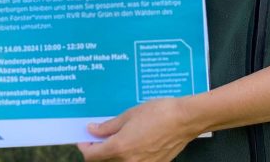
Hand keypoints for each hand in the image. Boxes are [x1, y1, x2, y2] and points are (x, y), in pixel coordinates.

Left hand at [77, 98, 199, 161]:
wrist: (185, 120)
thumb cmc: (158, 113)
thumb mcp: (129, 115)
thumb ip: (108, 126)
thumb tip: (93, 131)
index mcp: (120, 147)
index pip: (93, 156)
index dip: (85, 148)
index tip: (85, 140)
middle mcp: (130, 161)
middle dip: (98, 151)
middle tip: (99, 137)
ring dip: (113, 154)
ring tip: (116, 138)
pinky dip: (129, 156)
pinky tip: (133, 142)